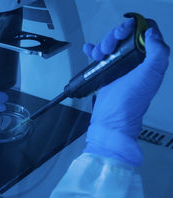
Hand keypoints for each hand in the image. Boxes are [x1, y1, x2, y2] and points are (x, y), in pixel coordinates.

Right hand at [84, 19, 169, 164]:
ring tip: (99, 55)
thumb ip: (157, 53)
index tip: (125, 31)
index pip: (146, 33)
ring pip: (111, 44)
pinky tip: (90, 50)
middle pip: (125, 36)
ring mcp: (120, 66)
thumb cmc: (129, 104)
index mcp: (149, 60)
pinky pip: (99, 55)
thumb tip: (151, 33)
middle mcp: (136, 62)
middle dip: (114, 37)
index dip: (135, 27)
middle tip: (110, 48)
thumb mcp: (150, 76)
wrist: (110, 120)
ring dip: (102, 45)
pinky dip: (93, 50)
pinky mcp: (106, 72)